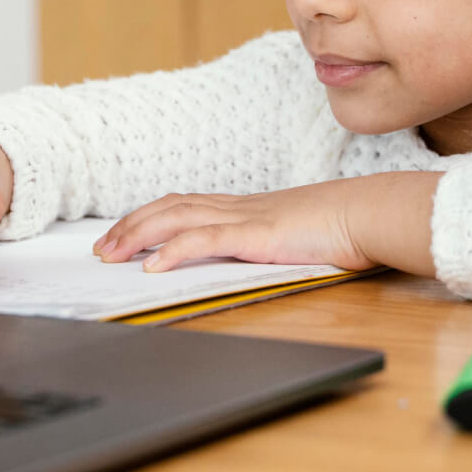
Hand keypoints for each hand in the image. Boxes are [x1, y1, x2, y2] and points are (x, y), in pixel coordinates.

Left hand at [92, 172, 441, 276]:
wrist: (370, 213)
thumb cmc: (341, 228)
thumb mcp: (292, 238)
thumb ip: (266, 245)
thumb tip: (245, 261)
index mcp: (245, 208)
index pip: (184, 205)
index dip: (149, 217)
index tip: (123, 234)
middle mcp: (238, 207)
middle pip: (170, 207)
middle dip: (131, 226)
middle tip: (101, 248)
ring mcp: (246, 217)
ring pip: (178, 219)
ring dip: (139, 236)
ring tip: (112, 256)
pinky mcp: (258, 234)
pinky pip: (207, 240)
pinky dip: (174, 252)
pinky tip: (153, 267)